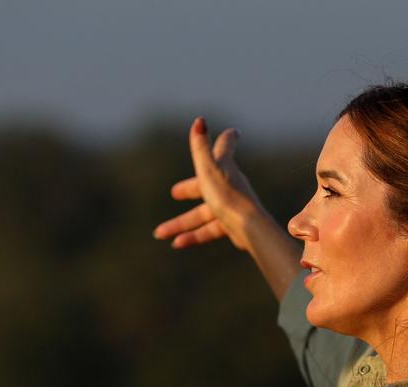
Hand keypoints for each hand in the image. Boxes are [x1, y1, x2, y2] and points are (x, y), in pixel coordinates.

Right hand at [153, 117, 269, 250]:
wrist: (248, 228)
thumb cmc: (227, 195)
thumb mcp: (208, 170)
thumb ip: (200, 148)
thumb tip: (199, 120)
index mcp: (224, 168)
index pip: (225, 147)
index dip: (227, 139)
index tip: (234, 133)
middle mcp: (229, 185)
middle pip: (206, 186)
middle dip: (190, 189)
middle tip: (175, 192)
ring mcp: (230, 207)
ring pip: (201, 215)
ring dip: (180, 224)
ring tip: (159, 233)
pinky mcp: (232, 227)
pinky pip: (208, 231)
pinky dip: (192, 237)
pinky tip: (177, 244)